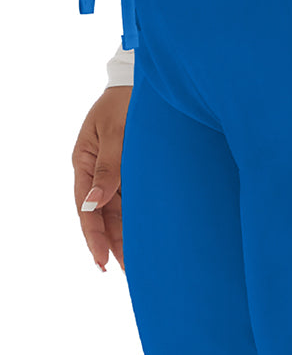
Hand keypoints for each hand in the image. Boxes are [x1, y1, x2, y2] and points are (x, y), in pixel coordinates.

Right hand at [72, 85, 129, 272]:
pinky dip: (138, 220)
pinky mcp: (133, 171)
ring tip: (136, 264)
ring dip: (125, 236)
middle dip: (111, 244)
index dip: (93, 236)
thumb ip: (109, 168)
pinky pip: (133, 201)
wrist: (145, 83)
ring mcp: (115, 172)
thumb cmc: (127, 102)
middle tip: (124, 272)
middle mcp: (97, 170)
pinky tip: (146, 238)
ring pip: (117, 212)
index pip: (86, 207)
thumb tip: (94, 202)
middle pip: (101, 215)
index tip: (103, 261)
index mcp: (84, 160)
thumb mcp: (115, 133)